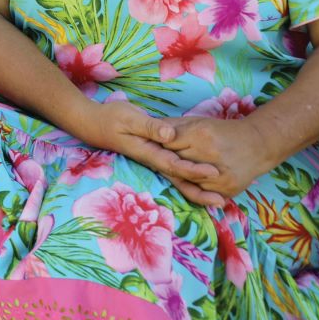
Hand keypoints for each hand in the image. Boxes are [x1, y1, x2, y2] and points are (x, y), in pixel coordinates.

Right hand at [75, 100, 226, 206]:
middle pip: (180, 179)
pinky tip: (203, 184)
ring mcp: (154, 160)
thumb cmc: (112, 118)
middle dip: (201, 191)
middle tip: (223, 201)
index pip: (175, 165)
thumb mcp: (130, 118)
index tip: (215, 174)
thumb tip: (170, 135)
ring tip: (219, 200)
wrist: (94, 125)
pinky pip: (176, 171)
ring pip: (179, 179)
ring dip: (198, 190)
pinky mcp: (155, 156)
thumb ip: (150, 127)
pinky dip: (190, 180)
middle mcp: (154, 160)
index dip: (195, 170)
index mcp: (149, 152)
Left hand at [159, 116, 273, 199]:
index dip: (159, 144)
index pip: (168, 143)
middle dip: (166, 160)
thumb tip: (147, 125)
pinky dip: (193, 187)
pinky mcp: (225, 191)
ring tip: (175, 168)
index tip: (152, 143)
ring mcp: (219, 176)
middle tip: (159, 158)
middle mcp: (210, 156)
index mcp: (201, 135)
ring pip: (185, 180)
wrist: (257, 146)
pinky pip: (200, 193)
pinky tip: (190, 180)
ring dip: (178, 175)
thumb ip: (173, 125)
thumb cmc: (222, 131)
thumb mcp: (198, 122)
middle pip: (175, 162)